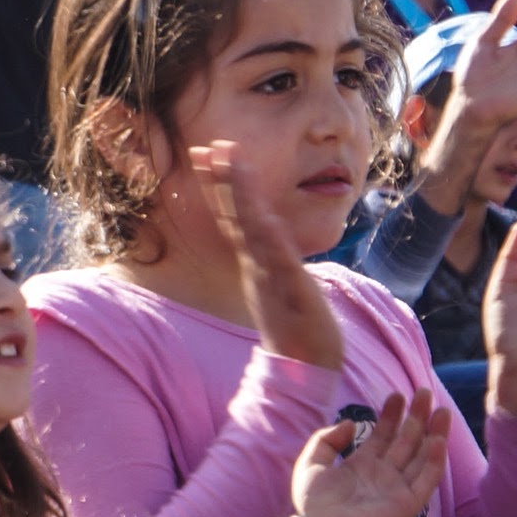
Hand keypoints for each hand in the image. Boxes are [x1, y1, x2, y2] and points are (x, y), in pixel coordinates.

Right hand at [189, 141, 344, 370]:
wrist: (307, 367)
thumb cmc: (295, 327)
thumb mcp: (280, 285)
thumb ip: (269, 259)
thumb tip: (264, 232)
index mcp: (258, 260)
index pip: (237, 216)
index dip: (223, 186)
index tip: (210, 153)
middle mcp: (261, 265)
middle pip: (238, 217)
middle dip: (224, 183)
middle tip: (208, 149)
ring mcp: (274, 278)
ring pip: (254, 233)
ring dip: (243, 200)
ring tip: (232, 168)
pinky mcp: (293, 295)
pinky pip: (279, 264)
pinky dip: (270, 243)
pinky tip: (265, 220)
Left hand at [291, 388, 451, 516]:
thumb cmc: (314, 505)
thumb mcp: (310, 464)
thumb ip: (326, 440)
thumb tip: (352, 426)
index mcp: (363, 466)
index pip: (384, 435)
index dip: (391, 415)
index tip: (397, 395)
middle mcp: (384, 475)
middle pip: (407, 441)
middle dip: (417, 417)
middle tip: (425, 393)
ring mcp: (398, 489)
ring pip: (422, 456)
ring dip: (434, 434)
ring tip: (442, 410)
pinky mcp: (408, 504)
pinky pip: (426, 480)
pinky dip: (434, 461)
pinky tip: (438, 440)